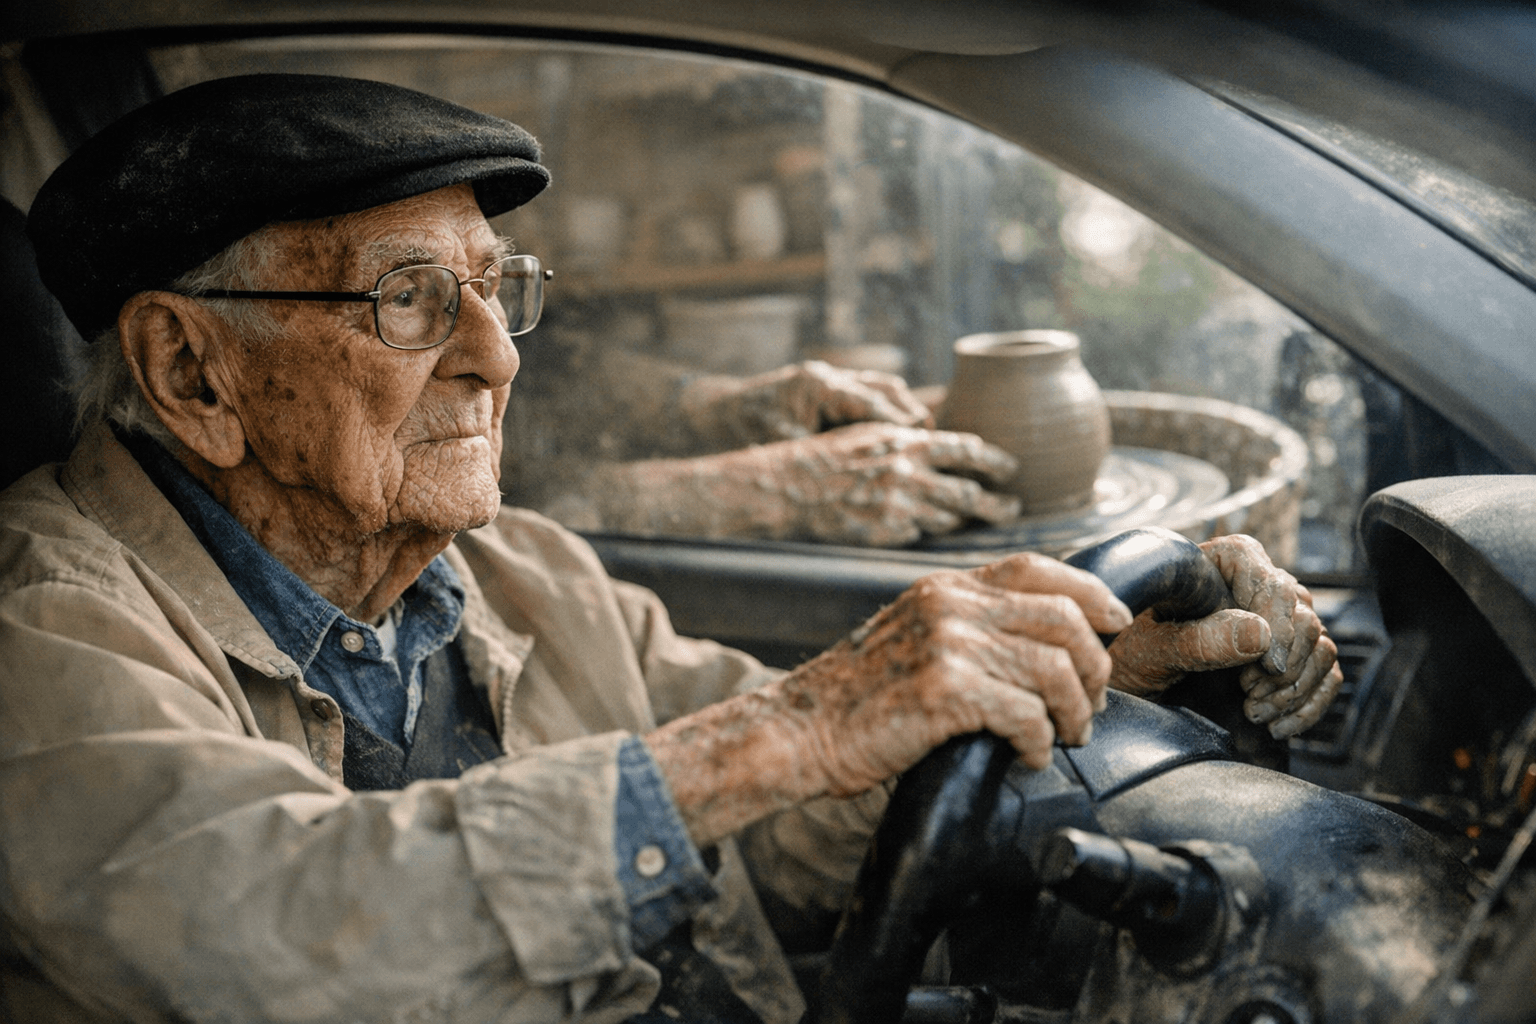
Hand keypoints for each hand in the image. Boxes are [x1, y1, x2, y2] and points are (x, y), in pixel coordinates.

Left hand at [679, 360, 933, 446]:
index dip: (904, 429)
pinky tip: (903, 440)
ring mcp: (832, 378)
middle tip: (940, 450)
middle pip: (890, 391)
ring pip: (887, 388)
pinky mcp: (832, 387)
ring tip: (928, 446)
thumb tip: (853, 478)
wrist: (716, 410)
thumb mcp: (778, 446)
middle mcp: (830, 376)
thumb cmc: (743, 431)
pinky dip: (892, 413)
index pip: (875, 404)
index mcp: (818, 387)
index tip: (928, 450)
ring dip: (908, 415)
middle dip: (915, 421)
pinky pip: (874, 393)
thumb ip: (816, 456)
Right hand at [709, 422, 1021, 545]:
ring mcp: (898, 506)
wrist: (787, 488)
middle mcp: (908, 473)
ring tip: (980, 523)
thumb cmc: (825, 457)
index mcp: (907, 442)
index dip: (995, 461)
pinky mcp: (886, 534)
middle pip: (970, 493)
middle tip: (1013, 508)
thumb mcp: (870, 434)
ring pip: (949, 519)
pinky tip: (929, 531)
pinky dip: (927, 532)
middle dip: (997, 503)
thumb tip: (944, 444)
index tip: (1011, 469)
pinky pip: (919, 535)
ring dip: (967, 522)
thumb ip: (909, 441)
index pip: (968, 451)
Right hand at [786, 554, 1133, 794]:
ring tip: (1065, 735)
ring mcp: (948, 644)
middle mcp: (950, 605)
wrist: (798, 731)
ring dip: (1075, 711)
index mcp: (944, 587)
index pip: (1037, 568)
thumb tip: (1040, 646)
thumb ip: (965, 627)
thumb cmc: (855, 699)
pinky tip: (1028, 756)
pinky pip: (1027, 714)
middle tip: (1090, 704)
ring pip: (1055, 668)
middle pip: (1062, 620)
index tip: (1116, 621)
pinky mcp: (946, 690)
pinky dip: (1040, 742)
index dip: (1090, 593)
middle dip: (1094, 666)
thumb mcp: (912, 638)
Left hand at [1105, 533, 1342, 737]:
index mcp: (1218, 565)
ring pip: (1319, 644)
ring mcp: (1274, 623)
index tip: (1268, 665)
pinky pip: (1326, 673)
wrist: (1130, 692)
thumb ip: (1199, 641)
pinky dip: (1310, 704)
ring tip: (1255, 712)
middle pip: (1301, 614)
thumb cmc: (1128, 656)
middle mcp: (1252, 587)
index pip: (1267, 577)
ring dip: (1294, 687)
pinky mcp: (1286, 658)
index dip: (1276, 619)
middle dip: (1284, 663)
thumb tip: (1260, 634)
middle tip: (1249, 693)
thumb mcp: (1151, 650)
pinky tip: (1278, 725)